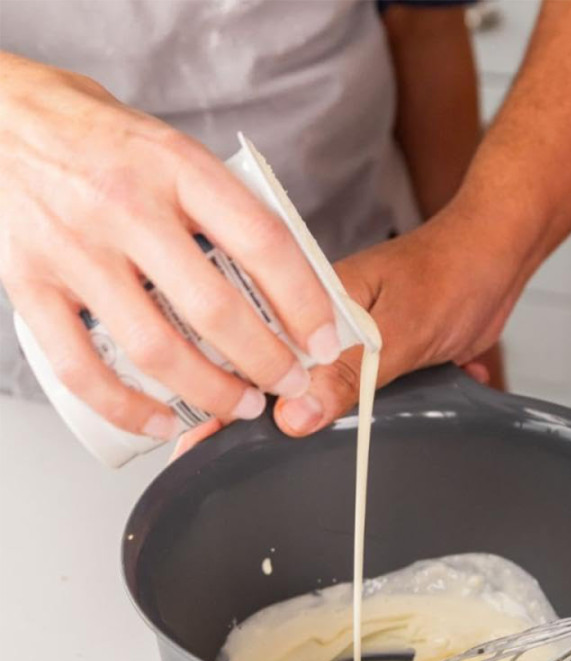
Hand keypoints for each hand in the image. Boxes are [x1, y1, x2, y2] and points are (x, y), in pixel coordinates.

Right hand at [0, 53, 337, 440]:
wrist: (2, 116)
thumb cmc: (102, 140)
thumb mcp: (175, 152)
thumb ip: (224, 210)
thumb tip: (289, 281)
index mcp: (175, 167)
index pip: (262, 242)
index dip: (305, 302)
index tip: (326, 341)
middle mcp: (124, 206)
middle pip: (214, 309)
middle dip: (267, 361)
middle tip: (291, 381)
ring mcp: (73, 248)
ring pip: (155, 348)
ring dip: (211, 391)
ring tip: (243, 405)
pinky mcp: (27, 284)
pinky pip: (80, 368)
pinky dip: (127, 407)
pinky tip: (162, 421)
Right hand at [170, 199, 517, 459]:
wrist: (498, 259)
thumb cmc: (451, 273)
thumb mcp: (399, 332)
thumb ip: (350, 375)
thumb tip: (295, 417)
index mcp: (311, 306)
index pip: (252, 352)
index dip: (224, 396)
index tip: (194, 441)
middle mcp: (323, 325)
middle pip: (279, 380)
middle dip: (265, 419)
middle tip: (238, 461)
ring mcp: (349, 344)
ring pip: (320, 394)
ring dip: (325, 422)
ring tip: (297, 459)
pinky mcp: (376, 360)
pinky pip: (360, 396)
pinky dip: (372, 416)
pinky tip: (386, 430)